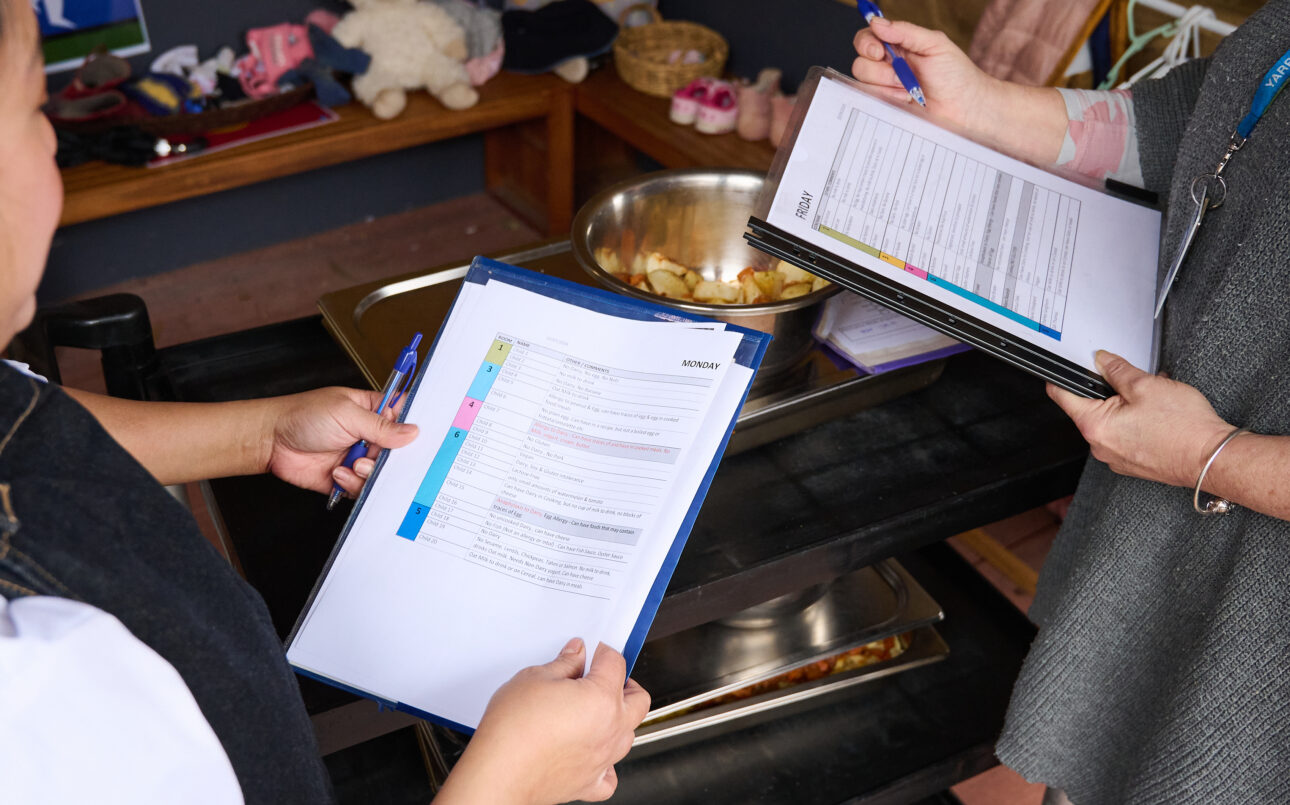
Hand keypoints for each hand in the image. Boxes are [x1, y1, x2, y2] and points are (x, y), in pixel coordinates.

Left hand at [263, 386, 417, 495]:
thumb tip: (412, 432)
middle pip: (397, 452)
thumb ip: (381, 426)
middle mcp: (368, 435)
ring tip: (352, 463)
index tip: (420, 440)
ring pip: (381, 473)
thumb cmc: (303, 416)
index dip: (414, 429)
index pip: (403, 418)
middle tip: (378, 455)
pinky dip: (353, 483)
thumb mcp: (347, 414)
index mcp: (371, 411)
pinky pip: (363, 488)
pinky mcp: (346, 477)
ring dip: (368, 472)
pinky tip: (338, 472)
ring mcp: (357, 457)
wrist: (272, 441)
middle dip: (391, 458)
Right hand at [437, 639, 650, 804]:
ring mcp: (603, 759)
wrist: (498, 773)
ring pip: (628, 734)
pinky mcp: (589, 783)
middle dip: (625, 683)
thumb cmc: (513, 730)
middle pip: (638, 699)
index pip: (615, 664)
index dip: (602, 651)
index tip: (592, 651)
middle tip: (604, 676)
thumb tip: (576, 655)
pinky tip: (592, 751)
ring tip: (595, 709)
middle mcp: (611, 729)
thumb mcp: (534, 678)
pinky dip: (607, 763)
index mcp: (601, 698)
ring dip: (619, 718)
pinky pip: (611, 774)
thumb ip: (563, 664)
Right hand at [852, 18, 997, 128]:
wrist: (966, 108)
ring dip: (887, 86)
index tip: (878, 52)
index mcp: (898, 46)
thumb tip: (876, 22)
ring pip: (864, 84)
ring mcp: (886, 89)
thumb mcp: (934, 44)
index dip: (867, 44)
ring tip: (910, 90)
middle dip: (879, 70)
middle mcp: (888, 66)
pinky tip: (907, 101)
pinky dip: (890, 100)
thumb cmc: (956, 75)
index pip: (867, 39)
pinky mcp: (887, 108)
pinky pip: (872, 103)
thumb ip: (904, 31)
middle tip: (901, 74)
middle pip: (860, 63)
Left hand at [1047, 351, 1231, 486]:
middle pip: (1089, 407)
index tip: (1063, 367)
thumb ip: (1116, 369)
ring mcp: (1115, 457)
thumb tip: (1100, 359)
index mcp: (1094, 426)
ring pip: (1110, 421)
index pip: (1061, 396)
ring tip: (1153, 401)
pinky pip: (1124, 435)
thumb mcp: (1145, 385)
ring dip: (1126, 406)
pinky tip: (1157, 416)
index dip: (1061, 376)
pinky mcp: (1131, 462)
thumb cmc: (1183, 427)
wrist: (1211, 458)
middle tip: (1133, 382)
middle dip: (1108, 391)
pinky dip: (1135, 422)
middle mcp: (1099, 446)